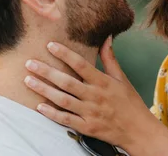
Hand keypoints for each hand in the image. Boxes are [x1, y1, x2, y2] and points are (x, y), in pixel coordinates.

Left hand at [23, 36, 167, 155]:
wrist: (138, 130)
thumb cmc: (129, 102)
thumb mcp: (122, 78)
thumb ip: (110, 58)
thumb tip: (107, 37)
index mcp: (103, 82)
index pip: (81, 64)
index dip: (65, 54)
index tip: (50, 45)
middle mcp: (95, 96)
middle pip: (67, 82)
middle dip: (46, 72)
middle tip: (30, 63)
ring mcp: (90, 113)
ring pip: (63, 100)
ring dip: (44, 90)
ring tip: (28, 81)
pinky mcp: (87, 127)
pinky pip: (66, 120)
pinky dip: (52, 114)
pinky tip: (39, 106)